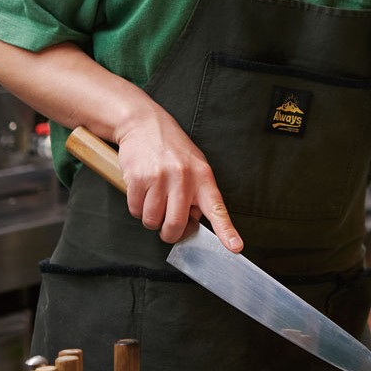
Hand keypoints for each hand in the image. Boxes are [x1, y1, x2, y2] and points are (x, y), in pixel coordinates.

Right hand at [115, 109, 242, 252]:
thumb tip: (193, 223)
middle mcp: (183, 178)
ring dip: (150, 218)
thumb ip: (198, 194)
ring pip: (152, 222)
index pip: (217, 208)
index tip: (235, 247)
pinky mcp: (138, 179)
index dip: (226, 231)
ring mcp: (159, 178)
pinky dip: (136, 207)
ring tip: (154, 198)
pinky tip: (142, 190)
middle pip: (175, 226)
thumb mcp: (195, 165)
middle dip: (169, 233)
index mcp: (203, 177)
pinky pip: (135, 210)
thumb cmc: (172, 149)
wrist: (144, 123)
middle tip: (167, 225)